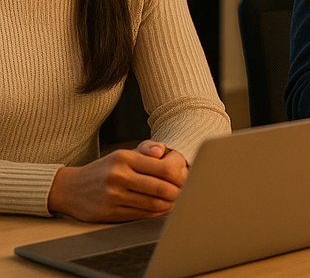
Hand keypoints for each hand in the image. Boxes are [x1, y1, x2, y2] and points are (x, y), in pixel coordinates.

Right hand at [47, 140, 188, 222]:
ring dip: (170, 204)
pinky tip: (161, 209)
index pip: (165, 168)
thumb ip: (146, 149)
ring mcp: (113, 196)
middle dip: (179, 192)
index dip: (181, 175)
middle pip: (162, 188)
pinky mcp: (109, 213)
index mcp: (124, 158)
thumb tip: (163, 151)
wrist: (69, 188)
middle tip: (185, 191)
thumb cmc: (104, 170)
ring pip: (154, 204)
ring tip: (176, 201)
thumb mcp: (122, 154)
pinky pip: (142, 215)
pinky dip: (157, 213)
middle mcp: (118, 176)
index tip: (185, 177)